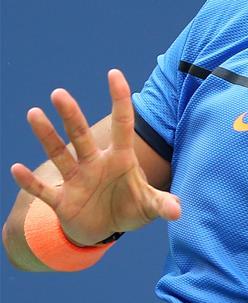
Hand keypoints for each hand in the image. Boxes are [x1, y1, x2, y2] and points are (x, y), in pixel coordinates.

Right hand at [10, 69, 180, 245]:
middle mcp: (95, 164)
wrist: (104, 229)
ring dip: (47, 136)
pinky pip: (43, 190)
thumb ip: (162, 204)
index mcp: (120, 159)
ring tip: (34, 113)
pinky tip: (16, 169)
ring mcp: (76, 180)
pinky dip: (30, 182)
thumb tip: (177, 211)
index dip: (119, 99)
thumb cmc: (130, 208)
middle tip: (59, 93)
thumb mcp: (149, 206)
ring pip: (59, 154)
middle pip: (81, 135)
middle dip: (71, 115)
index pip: (122, 124)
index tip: (114, 73)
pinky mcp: (62, 200)